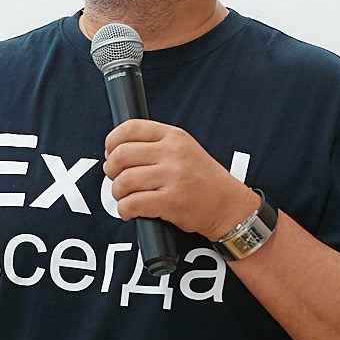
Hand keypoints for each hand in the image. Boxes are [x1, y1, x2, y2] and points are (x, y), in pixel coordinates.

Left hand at [102, 119, 256, 238]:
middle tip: (116, 179)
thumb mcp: (184, 149)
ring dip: (117, 193)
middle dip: (112, 170)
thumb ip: (156, 145)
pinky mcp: (171, 201)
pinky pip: (132, 204)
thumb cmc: (203, 180)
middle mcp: (173, 153)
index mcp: (174, 136)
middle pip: (121, 154)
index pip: (130, 128)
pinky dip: (125, 210)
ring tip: (125, 197)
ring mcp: (173, 177)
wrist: (228, 205)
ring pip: (124, 181)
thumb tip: (117, 150)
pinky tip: (130, 211)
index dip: (112, 141)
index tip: (111, 153)